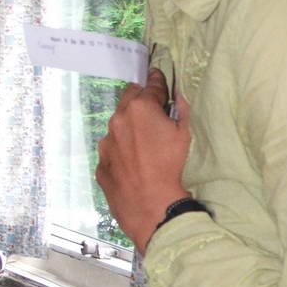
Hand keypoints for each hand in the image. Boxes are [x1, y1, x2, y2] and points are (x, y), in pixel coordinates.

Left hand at [96, 69, 191, 252]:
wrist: (152, 207)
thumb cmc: (173, 168)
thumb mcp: (185, 134)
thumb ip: (181, 108)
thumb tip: (179, 93)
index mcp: (140, 108)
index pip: (151, 85)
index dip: (159, 83)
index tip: (160, 79)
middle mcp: (117, 120)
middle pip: (129, 99)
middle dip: (141, 101)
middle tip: (154, 113)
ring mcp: (106, 143)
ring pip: (118, 126)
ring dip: (129, 128)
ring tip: (144, 146)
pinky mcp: (101, 165)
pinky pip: (111, 151)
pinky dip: (121, 152)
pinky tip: (133, 165)